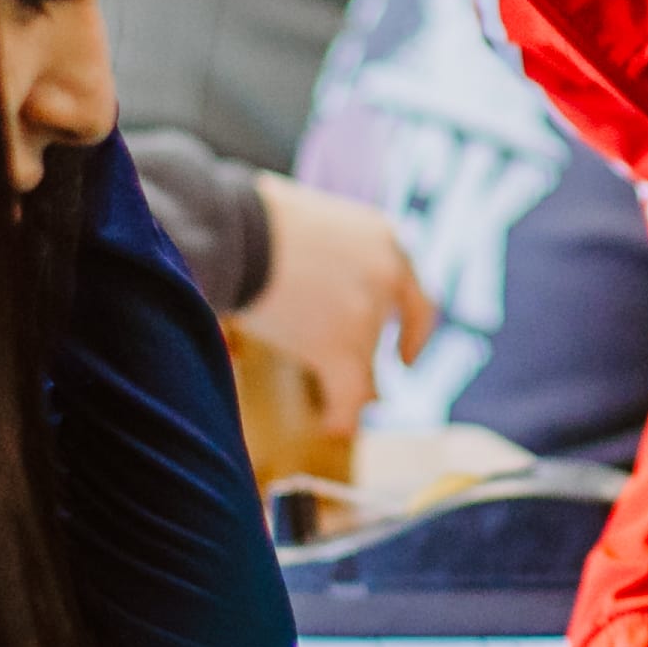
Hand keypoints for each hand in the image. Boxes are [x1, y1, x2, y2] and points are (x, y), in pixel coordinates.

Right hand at [244, 176, 433, 419]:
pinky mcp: (344, 348)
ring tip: (326, 401)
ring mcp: (369, 311)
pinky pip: (350, 395)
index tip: (406, 358)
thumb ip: (330, 254)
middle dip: (371, 356)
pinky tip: (333, 427)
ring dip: (340, 379)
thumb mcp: (310, 221)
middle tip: (368, 387)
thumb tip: (311, 285)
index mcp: (383, 237)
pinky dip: (342, 416)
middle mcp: (388, 273)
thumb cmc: (252, 219)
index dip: (411, 327)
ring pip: (360, 360)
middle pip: (385, 328)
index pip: (409, 289)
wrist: (236, 231)